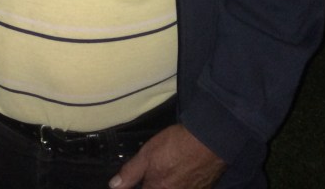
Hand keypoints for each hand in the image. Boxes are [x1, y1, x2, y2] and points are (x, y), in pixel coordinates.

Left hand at [109, 124, 225, 188]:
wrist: (209, 140)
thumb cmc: (175, 145)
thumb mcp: (147, 154)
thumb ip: (130, 172)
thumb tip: (114, 186)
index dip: (138, 185)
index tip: (138, 181)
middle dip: (153, 183)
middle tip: (157, 171)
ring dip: (168, 183)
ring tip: (169, 170)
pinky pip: (187, 188)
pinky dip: (181, 183)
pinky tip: (181, 172)